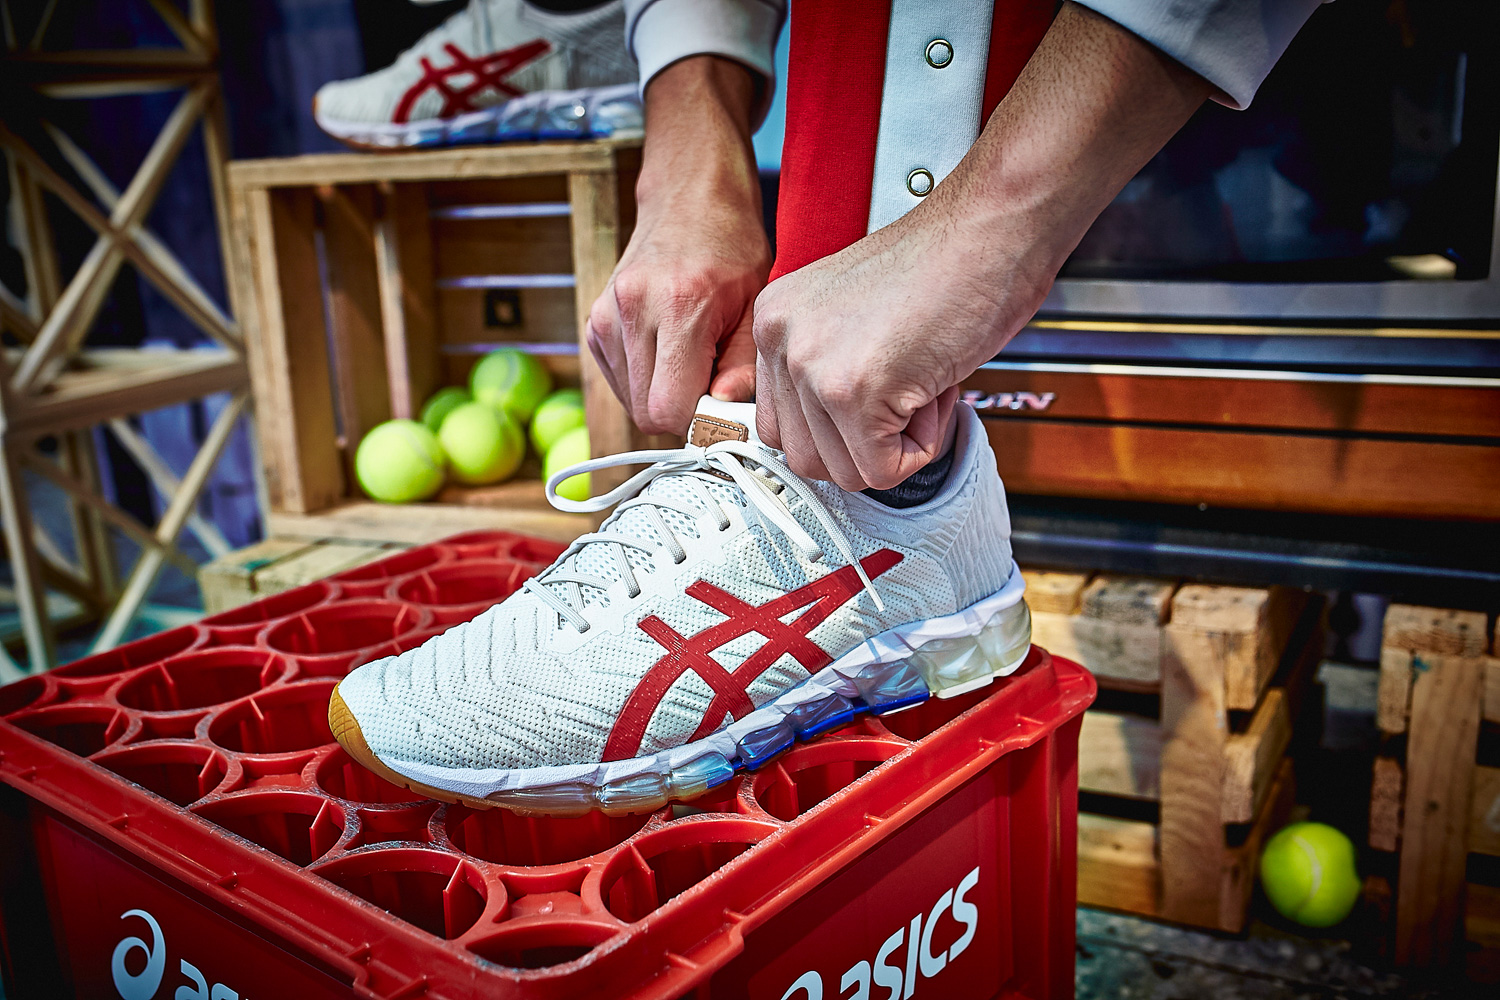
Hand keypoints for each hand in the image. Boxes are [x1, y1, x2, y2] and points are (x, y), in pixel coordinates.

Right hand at [587, 57, 769, 434]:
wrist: (689, 198)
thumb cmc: (732, 250)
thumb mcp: (758, 305)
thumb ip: (746, 366)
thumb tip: (727, 413)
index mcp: (679, 305)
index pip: (668, 408)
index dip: (700, 420)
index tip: (724, 404)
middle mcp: (632, 309)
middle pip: (646, 412)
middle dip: (683, 411)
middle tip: (712, 380)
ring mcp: (604, 316)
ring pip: (631, 401)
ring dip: (664, 395)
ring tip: (692, 356)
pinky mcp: (593, 323)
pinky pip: (619, 382)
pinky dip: (646, 380)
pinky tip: (668, 349)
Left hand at [754, 2, 1211, 489]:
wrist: (990, 229)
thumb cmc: (946, 262)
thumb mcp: (854, 315)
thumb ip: (827, 366)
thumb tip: (827, 435)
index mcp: (775, 319)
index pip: (778, 425)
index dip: (836, 429)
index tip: (871, 410)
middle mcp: (782, 340)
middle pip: (805, 458)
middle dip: (864, 444)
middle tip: (906, 393)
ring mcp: (813, 366)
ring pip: (843, 472)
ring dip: (894, 445)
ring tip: (921, 383)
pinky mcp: (855, 392)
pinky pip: (884, 470)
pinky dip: (922, 447)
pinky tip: (934, 391)